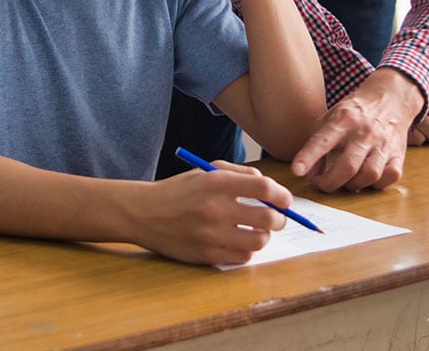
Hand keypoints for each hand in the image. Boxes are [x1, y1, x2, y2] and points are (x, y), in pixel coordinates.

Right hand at [129, 160, 289, 264]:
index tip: (284, 200)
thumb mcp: (206, 171)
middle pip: (268, 218)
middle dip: (279, 219)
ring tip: (257, 230)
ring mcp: (211, 235)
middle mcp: (215, 208)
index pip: (264, 187)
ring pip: (259, 241)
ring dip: (264, 236)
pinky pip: (242, 257)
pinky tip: (240, 242)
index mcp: (217, 183)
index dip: (282, 195)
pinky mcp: (206, 255)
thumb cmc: (179, 191)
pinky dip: (247, 250)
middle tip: (276, 218)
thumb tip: (271, 187)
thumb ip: (240, 174)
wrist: (144, 213)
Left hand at [290, 68, 422, 191]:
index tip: (296, 171)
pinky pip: (390, 176)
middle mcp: (365, 132)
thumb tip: (309, 175)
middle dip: (330, 183)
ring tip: (344, 181)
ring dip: (353, 185)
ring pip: (370, 174)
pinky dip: (377, 184)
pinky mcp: (398, 154)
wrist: (390, 99)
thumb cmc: (354, 112)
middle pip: (348, 165)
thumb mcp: (329, 118)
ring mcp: (384, 143)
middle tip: (321, 184)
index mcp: (343, 119)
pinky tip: (367, 179)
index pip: (323, 140)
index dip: (308, 157)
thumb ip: (316, 145)